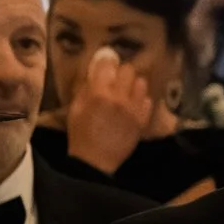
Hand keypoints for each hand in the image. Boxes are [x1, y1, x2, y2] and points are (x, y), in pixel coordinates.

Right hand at [64, 46, 155, 174]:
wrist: (95, 162)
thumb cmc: (80, 135)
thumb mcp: (75, 109)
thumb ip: (85, 89)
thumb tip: (95, 72)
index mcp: (98, 93)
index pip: (107, 63)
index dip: (105, 61)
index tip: (103, 64)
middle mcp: (119, 96)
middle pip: (128, 69)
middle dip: (120, 72)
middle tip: (114, 80)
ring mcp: (134, 107)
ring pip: (141, 82)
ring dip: (133, 85)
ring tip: (125, 93)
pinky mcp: (143, 118)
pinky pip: (148, 99)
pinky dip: (140, 100)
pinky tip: (132, 107)